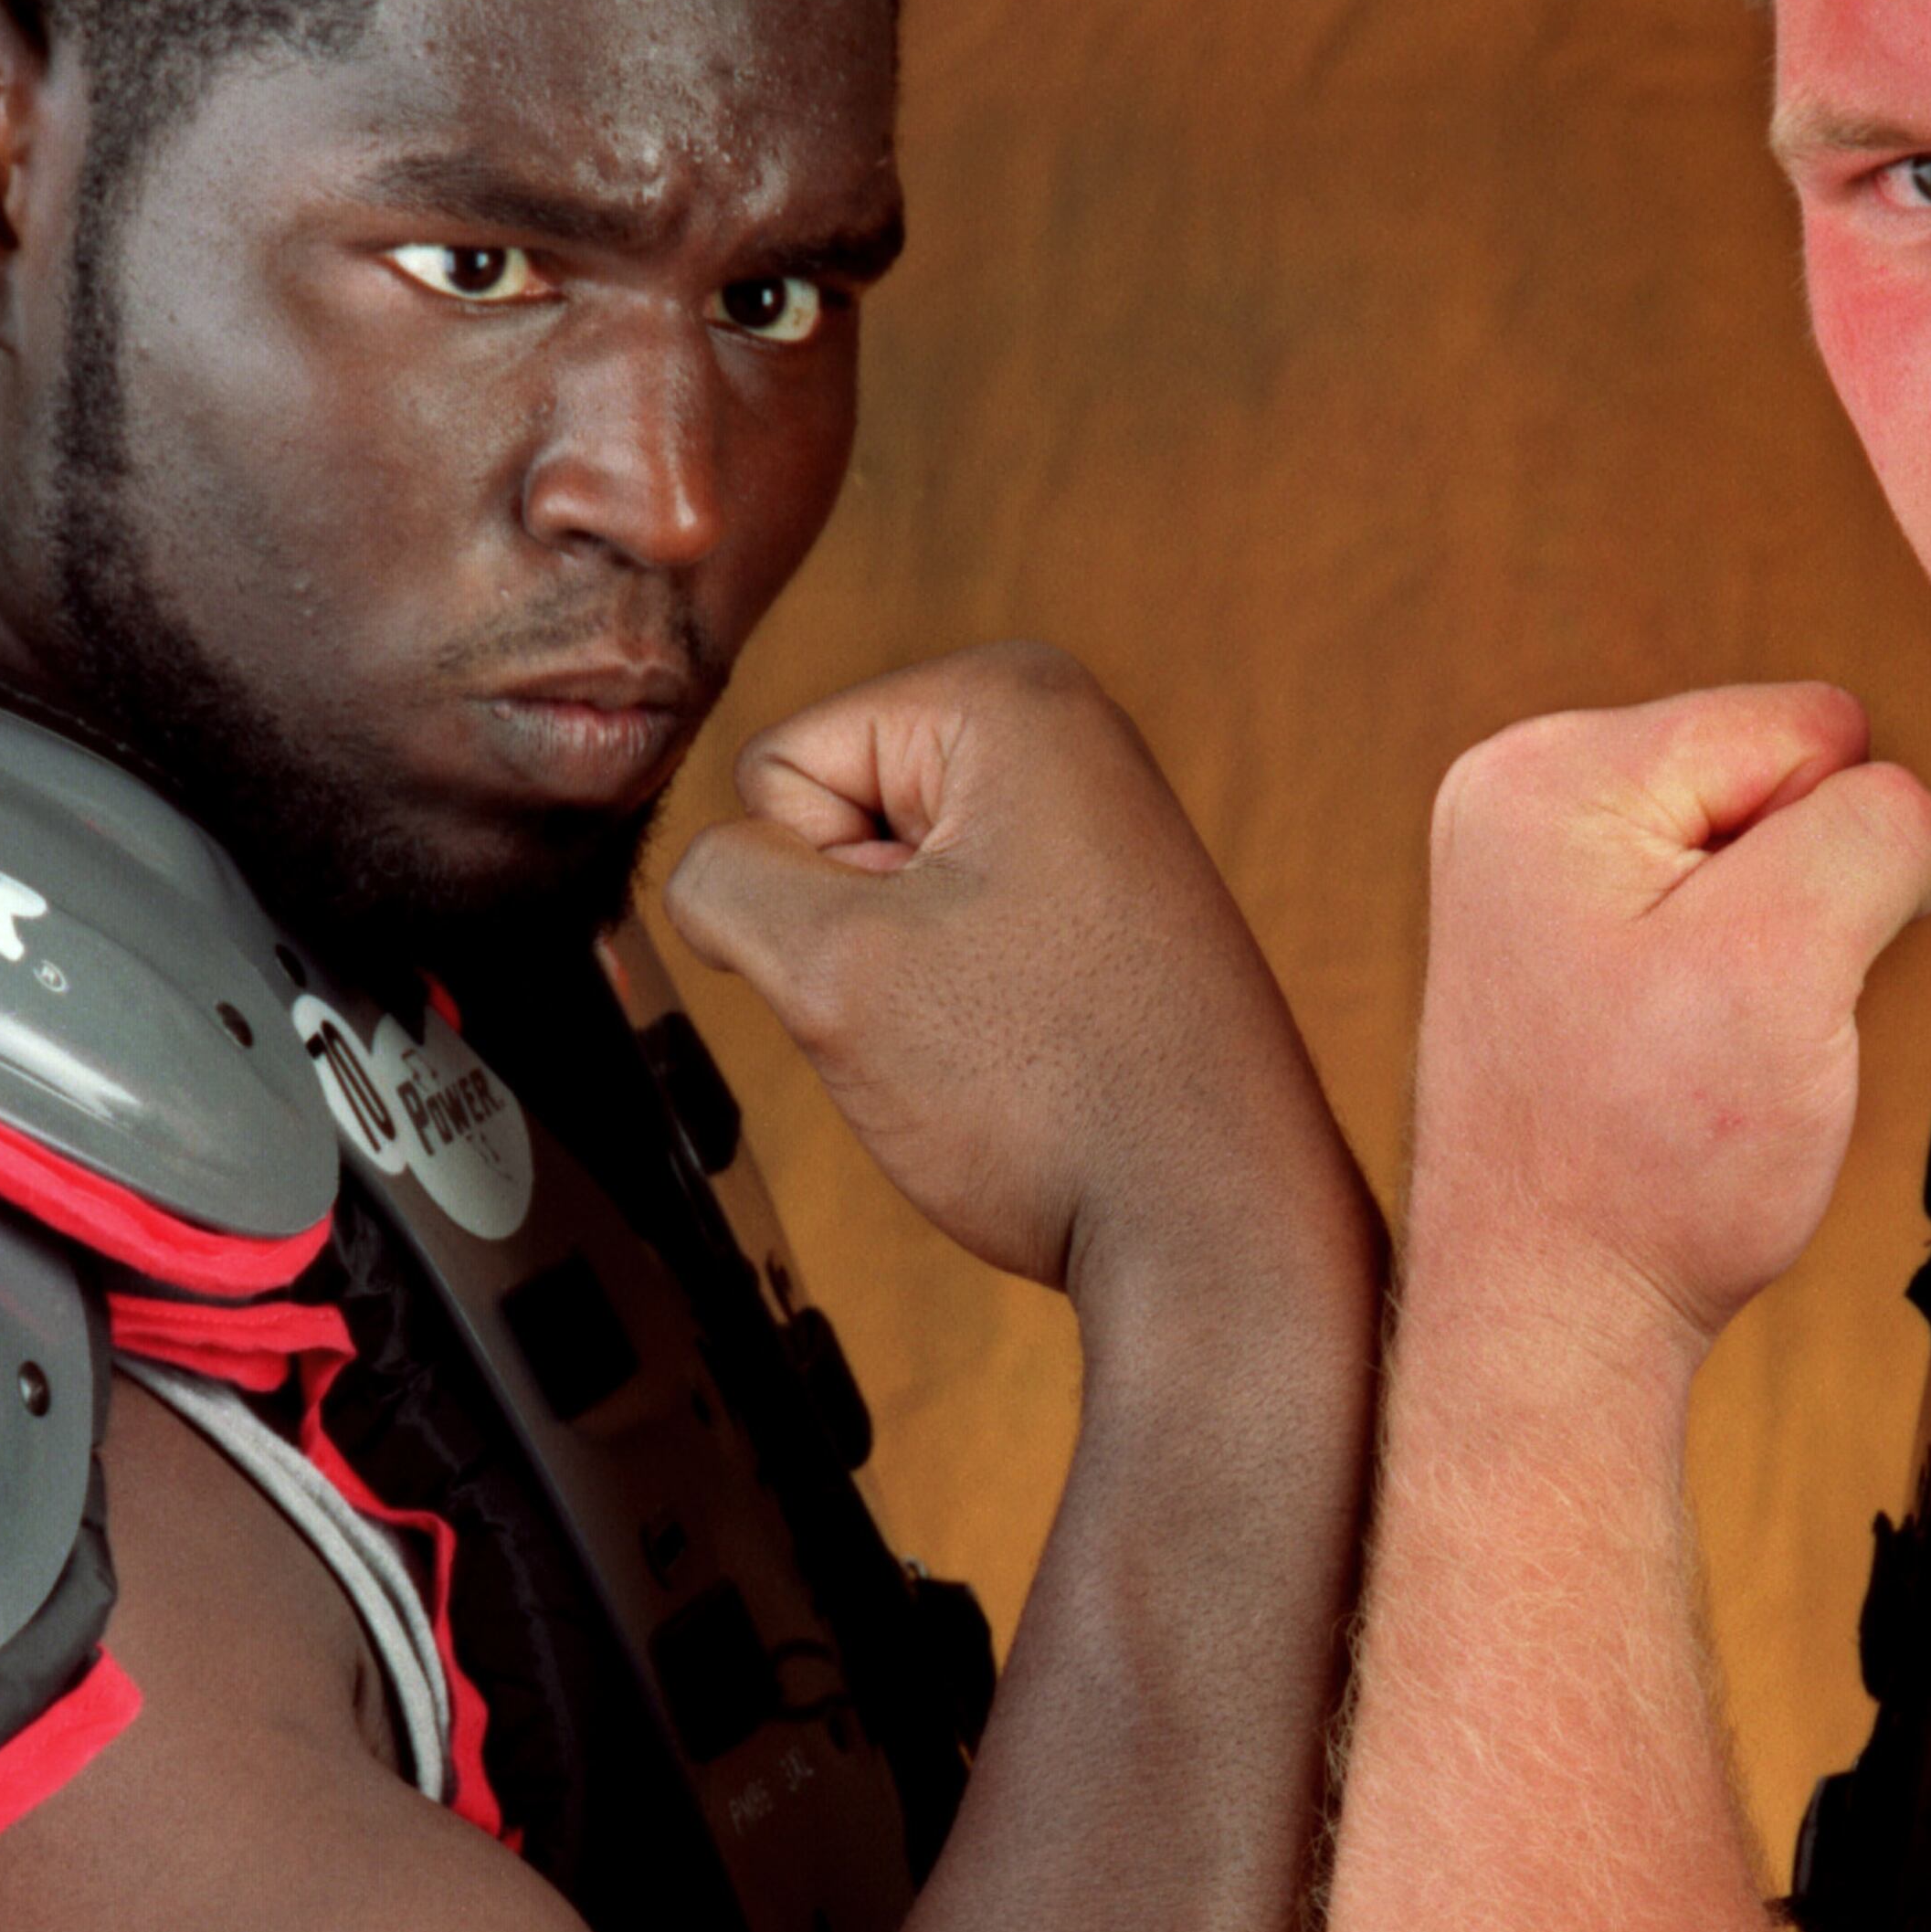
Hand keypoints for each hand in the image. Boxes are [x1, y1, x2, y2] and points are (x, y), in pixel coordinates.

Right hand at [666, 644, 1353, 1307]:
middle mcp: (1073, 740)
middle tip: (968, 1019)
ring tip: (1010, 1048)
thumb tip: (716, 874)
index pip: (778, 768)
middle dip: (860, 941)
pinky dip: (974, 1024)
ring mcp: (1100, 837)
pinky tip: (1041, 1071)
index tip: (922, 965)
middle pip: (836, 827)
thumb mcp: (829, 972)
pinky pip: (965, 957)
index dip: (808, 892)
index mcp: (1013, 695)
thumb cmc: (1053, 1101)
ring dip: (910, 994)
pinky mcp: (1111, 926)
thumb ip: (721, 883)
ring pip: (892, 906)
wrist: (1214, 1236)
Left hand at [1411, 685, 1930, 1347]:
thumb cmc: (1640, 1174)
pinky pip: (1710, 923)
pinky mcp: (1559, 947)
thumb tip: (1897, 805)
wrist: (1560, 1317)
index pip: (1807, 723)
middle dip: (1796, 904)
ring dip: (1768, 955)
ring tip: (1698, 1053)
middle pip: (1776, 780)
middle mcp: (1518, 801)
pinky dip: (1726, 993)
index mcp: (1550, 772)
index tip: (1766, 975)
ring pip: (1755, 859)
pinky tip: (1675, 1064)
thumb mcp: (1789, 962)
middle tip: (1732, 1026)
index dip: (1837, 857)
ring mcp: (1532, 878)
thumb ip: (1873, 829)